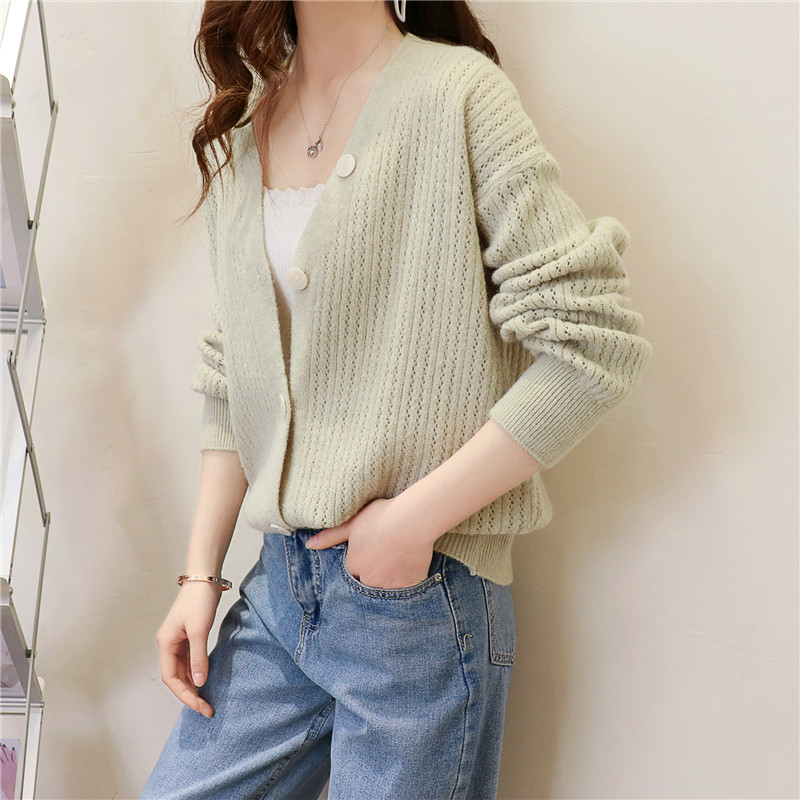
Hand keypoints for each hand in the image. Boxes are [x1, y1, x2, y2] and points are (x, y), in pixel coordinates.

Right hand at [154, 581, 223, 717]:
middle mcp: (169, 645)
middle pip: (176, 678)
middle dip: (190, 694)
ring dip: (193, 685)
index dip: (185, 695)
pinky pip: (190, 661)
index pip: (171, 679)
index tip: (200, 706)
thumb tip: (200, 683)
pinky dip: (197, 672)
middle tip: (207, 708)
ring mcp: (178, 642)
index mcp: (165, 644)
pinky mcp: (189, 637)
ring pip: (183, 671)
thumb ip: (199, 657)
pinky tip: (206, 680)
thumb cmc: (199, 601)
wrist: (205, 579)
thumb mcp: (199, 630)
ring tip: (207, 700)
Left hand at [306, 498, 436, 589]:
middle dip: (375, 577)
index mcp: (353, 565)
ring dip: (390, 583)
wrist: (412, 520)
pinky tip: (411, 572)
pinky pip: (405, 595)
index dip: (363, 565)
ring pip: (386, 591)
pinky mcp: (407, 588)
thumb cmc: (382, 517)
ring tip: (399, 566)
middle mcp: (367, 580)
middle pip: (369, 585)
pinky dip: (407, 587)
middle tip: (387, 561)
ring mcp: (387, 586)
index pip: (354, 573)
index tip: (373, 555)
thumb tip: (309, 545)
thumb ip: (330, 536)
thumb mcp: (352, 523)